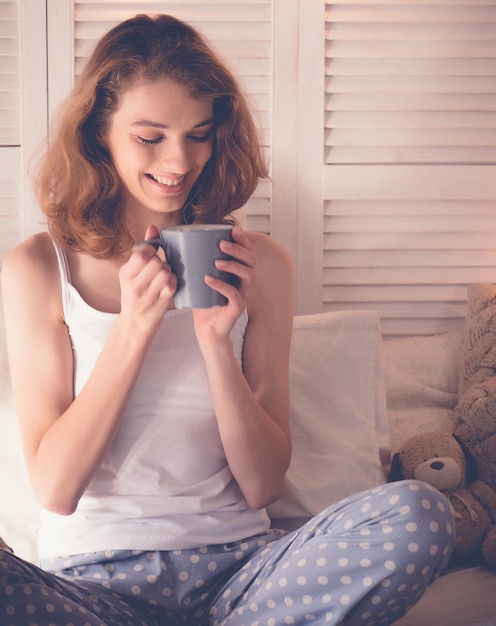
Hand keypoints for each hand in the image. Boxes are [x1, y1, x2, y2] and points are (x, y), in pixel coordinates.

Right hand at [118, 225, 176, 337]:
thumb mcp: (132, 274)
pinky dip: (173, 282)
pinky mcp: (159, 304)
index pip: (141, 253)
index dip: (152, 251)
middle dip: (162, 262)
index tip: (153, 255)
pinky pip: (172, 285)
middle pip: (156, 262)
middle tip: (160, 268)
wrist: (134, 325)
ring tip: (164, 277)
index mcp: (125, 274)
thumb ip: (143, 250)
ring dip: (169, 272)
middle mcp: (133, 285)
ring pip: (165, 272)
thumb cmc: (135, 295)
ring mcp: (146, 296)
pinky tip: (169, 285)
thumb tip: (153, 228)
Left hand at [192, 226, 255, 344]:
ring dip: (233, 265)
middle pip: (252, 259)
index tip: (231, 229)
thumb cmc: (201, 301)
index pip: (247, 250)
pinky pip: (235, 295)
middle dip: (238, 249)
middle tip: (221, 245)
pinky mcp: (237, 308)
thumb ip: (189, 260)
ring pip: (249, 274)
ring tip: (217, 261)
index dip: (243, 238)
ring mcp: (243, 294)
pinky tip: (209, 280)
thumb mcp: (196, 277)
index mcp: (238, 271)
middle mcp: (244, 281)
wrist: (205, 329)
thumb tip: (168, 240)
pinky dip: (222, 286)